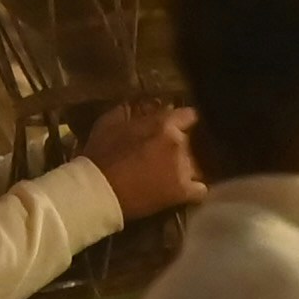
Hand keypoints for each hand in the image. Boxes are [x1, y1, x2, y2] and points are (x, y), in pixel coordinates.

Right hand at [74, 98, 198, 220]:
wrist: (98, 190)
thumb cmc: (101, 154)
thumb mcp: (110, 122)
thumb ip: (132, 111)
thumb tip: (147, 106)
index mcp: (164, 125)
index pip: (190, 115)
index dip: (184, 121)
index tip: (178, 125)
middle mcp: (180, 144)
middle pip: (194, 140)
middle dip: (183, 144)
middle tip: (167, 152)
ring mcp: (184, 169)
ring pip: (198, 164)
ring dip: (189, 166)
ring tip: (174, 173)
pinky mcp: (183, 192)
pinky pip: (201, 189)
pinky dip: (194, 189)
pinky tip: (185, 189)